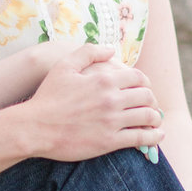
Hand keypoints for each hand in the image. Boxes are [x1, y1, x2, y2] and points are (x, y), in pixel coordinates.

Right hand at [22, 45, 164, 162]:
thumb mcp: (64, 65)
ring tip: (155, 121)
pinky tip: (157, 136)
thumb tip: (111, 49)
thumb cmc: (48, 96)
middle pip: (146, 97)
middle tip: (151, 105)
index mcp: (104, 79)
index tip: (145, 89)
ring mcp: (111, 121)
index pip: (138, 77)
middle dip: (152, 100)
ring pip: (147, 117)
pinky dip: (153, 137)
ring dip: (155, 118)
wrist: (35, 127)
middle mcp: (111, 99)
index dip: (145, 83)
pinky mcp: (109, 141)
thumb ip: (89, 52)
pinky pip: (140, 138)